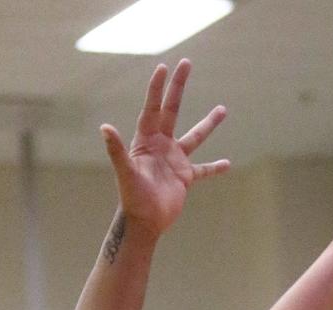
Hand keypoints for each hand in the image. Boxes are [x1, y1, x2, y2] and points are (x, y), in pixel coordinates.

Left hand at [101, 58, 229, 235]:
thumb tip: (104, 128)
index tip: (164, 67)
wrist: (144, 223)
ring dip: (208, 124)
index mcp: (146, 141)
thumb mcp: (125, 172)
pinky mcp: (184, 178)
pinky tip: (228, 164)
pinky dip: (215, 168)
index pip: (153, 108)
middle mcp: (161, 146)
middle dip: (179, 87)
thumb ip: (116, 149)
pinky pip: (203, 170)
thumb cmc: (132, 198)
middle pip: (172, 110)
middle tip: (186, 63)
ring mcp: (174, 160)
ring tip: (223, 109)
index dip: (158, 88)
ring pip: (194, 137)